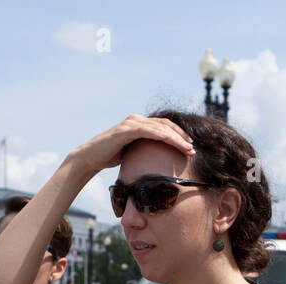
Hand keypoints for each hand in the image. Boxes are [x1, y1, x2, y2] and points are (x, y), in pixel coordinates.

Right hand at [69, 114, 194, 176]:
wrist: (91, 157)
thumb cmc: (112, 156)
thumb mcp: (134, 153)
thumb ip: (146, 150)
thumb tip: (160, 161)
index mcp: (141, 125)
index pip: (165, 127)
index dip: (180, 136)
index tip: (191, 148)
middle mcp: (137, 120)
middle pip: (166, 125)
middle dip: (182, 137)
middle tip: (194, 149)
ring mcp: (132, 123)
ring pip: (161, 127)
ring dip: (176, 138)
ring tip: (188, 148)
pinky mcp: (126, 129)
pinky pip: (148, 130)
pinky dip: (162, 135)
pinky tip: (172, 141)